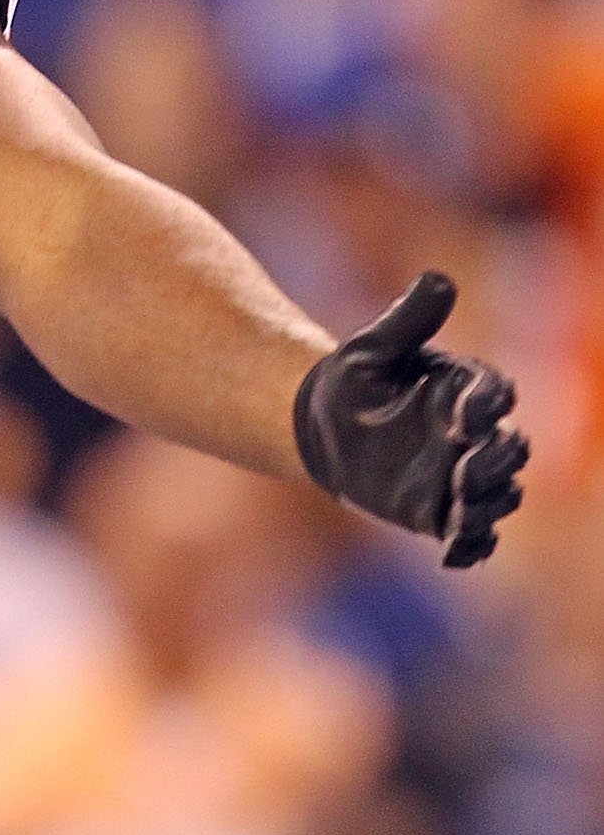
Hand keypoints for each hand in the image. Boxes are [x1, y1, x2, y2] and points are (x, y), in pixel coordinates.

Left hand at [294, 272, 528, 566]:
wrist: (323, 425)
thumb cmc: (352, 380)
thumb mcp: (372, 347)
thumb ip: (408, 319)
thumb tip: (438, 279)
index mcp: (465, 389)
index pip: (497, 395)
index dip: (488, 406)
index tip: (461, 417)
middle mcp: (473, 433)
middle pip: (510, 449)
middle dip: (496, 459)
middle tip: (463, 470)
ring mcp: (461, 474)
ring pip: (500, 492)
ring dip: (488, 502)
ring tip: (460, 507)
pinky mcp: (441, 510)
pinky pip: (472, 535)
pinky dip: (471, 548)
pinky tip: (452, 555)